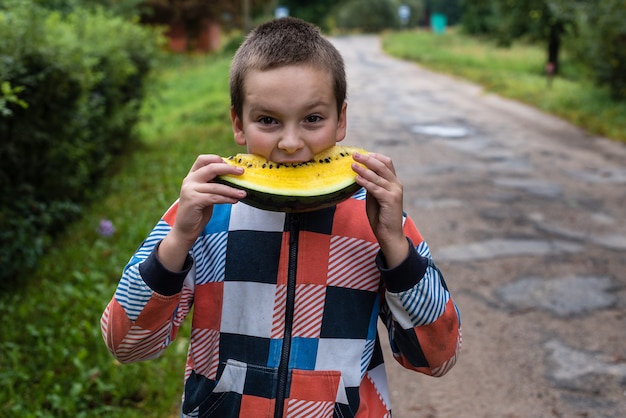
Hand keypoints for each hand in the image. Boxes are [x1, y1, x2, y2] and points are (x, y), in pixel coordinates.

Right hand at [158, 155, 245, 270]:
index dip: (217, 159)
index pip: (203, 159)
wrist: (186, 229)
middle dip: (228, 169)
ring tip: (243, 193)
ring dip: (232, 189)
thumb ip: (214, 184)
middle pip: (211, 168)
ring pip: (216, 186)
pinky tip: (235, 200)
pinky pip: (215, 197)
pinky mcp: (193, 201)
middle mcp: (189, 180)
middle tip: (242, 172)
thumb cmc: (199, 211)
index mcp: (192, 176)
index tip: (232, 164)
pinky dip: (227, 199)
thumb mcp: (206, 193)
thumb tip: (234, 176)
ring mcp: (190, 190)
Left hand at [352, 152, 407, 267]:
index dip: (374, 156)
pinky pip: (375, 188)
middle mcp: (396, 184)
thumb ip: (371, 185)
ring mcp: (394, 192)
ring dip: (364, 169)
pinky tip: (356, 179)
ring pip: (378, 176)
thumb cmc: (381, 216)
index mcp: (394, 182)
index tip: (361, 153)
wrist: (389, 234)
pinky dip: (365, 182)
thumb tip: (361, 174)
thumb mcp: (374, 197)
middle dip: (367, 159)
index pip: (386, 163)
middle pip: (382, 165)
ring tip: (352, 165)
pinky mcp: (390, 200)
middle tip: (354, 154)